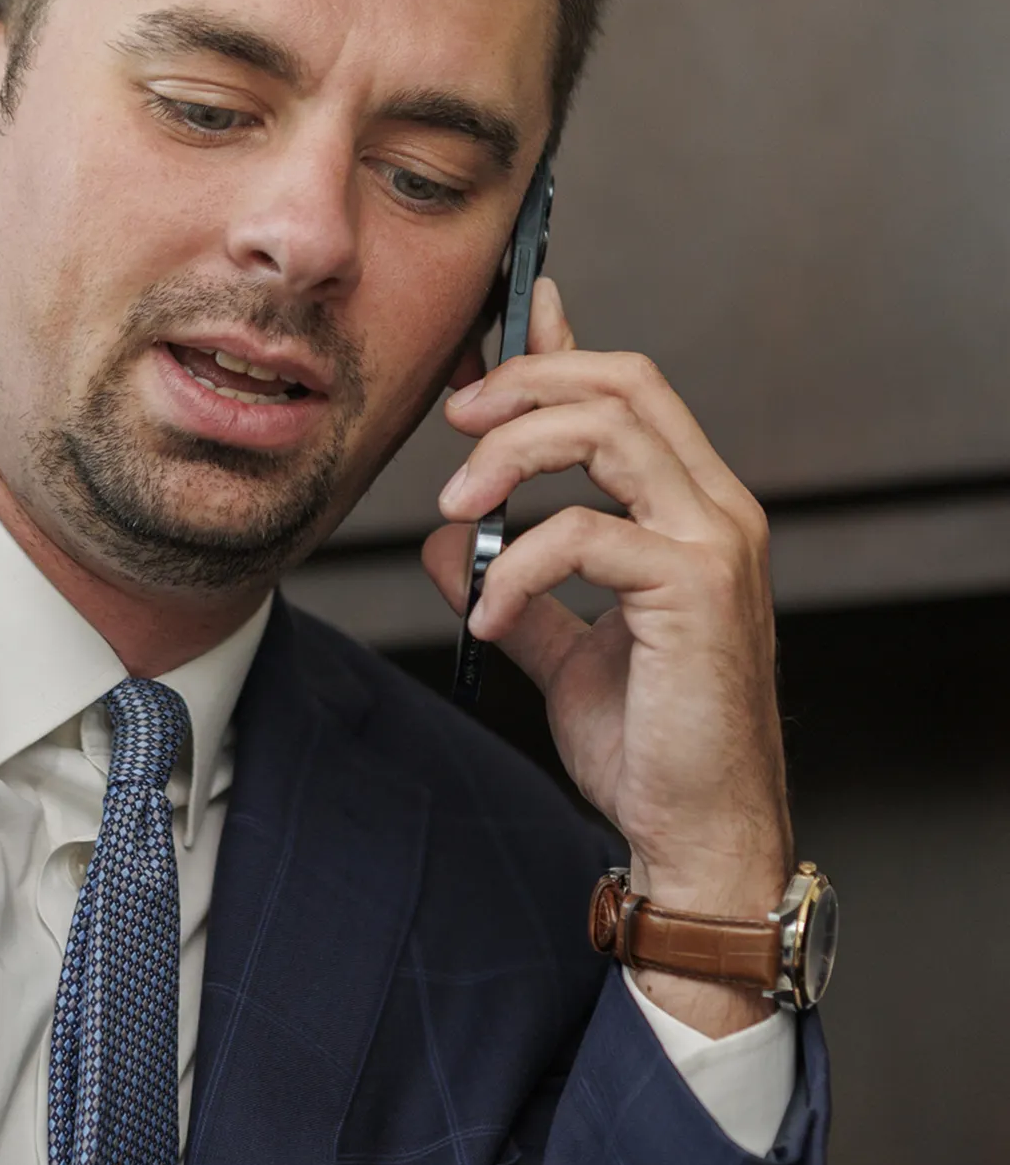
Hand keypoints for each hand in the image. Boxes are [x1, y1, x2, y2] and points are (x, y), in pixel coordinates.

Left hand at [420, 280, 789, 1036]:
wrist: (696, 830)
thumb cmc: (648, 747)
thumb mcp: (564, 653)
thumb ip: (516, 588)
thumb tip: (448, 543)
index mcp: (690, 509)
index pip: (629, 391)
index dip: (557, 346)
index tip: (485, 334)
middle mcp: (715, 508)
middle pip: (624, 382)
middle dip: (527, 380)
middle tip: (453, 415)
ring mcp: (715, 543)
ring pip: (611, 430)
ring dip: (514, 452)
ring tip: (454, 503)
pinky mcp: (697, 589)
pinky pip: (587, 534)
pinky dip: (518, 565)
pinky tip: (486, 612)